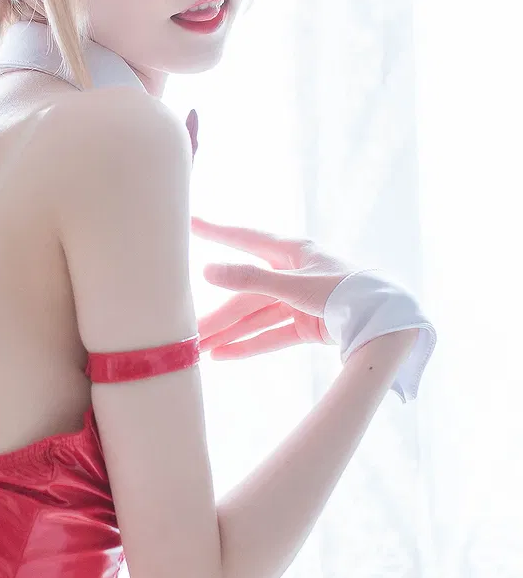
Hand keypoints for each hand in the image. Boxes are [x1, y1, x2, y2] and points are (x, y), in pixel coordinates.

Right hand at [190, 215, 356, 359]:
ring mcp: (299, 301)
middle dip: (218, 314)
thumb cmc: (347, 291)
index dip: (216, 231)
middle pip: (246, 294)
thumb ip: (250, 280)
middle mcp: (291, 273)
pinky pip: (272, 335)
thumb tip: (206, 271)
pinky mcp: (307, 325)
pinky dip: (250, 345)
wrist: (390, 324)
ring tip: (200, 350)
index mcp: (291, 251)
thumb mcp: (295, 285)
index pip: (244, 238)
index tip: (190, 222)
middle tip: (187, 332)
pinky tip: (225, 356)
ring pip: (256, 317)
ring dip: (230, 333)